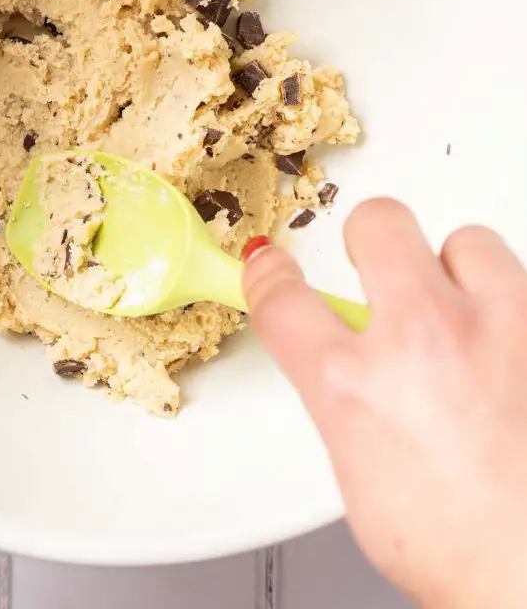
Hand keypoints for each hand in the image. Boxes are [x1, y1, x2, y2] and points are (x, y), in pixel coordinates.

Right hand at [243, 199, 526, 608]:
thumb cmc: (462, 551)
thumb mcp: (359, 469)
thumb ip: (343, 394)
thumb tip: (343, 358)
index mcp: (355, 385)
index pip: (283, 296)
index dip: (271, 275)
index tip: (274, 267)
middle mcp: (424, 339)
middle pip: (379, 221)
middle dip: (371, 237)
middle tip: (380, 264)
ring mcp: (500, 329)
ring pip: (467, 240)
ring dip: (458, 271)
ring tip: (463, 314)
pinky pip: (524, 286)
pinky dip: (510, 309)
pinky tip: (507, 348)